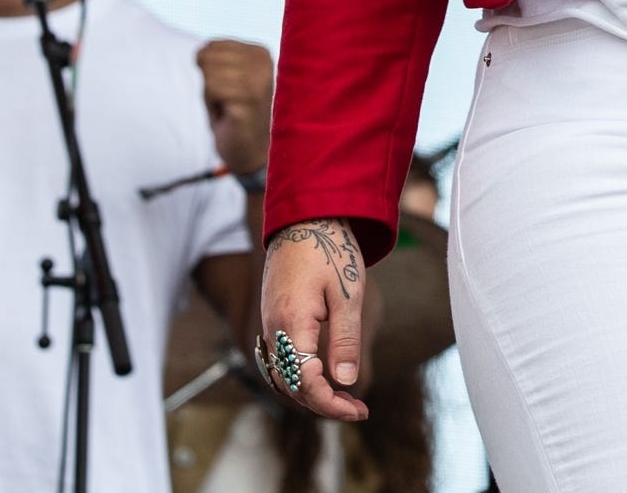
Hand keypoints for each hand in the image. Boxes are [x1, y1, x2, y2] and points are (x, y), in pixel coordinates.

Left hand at [196, 39, 272, 177]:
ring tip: (229, 108)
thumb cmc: (233, 112)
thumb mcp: (224, 76)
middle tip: (227, 101)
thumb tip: (198, 54)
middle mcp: (264, 62)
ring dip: (211, 96)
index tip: (229, 90)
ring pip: (208, 74)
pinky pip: (212, 89)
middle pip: (208, 58)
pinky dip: (213, 106)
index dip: (210, 72)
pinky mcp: (250, 100)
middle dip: (209, 83)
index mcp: (260, 52)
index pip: (211, 46)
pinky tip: (230, 116)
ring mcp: (259, 81)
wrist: (251, 152)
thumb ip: (211, 58)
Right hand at [258, 218, 369, 420]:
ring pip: (282, 376)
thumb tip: (345, 382)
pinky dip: (298, 376)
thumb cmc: (330, 249)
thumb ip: (345, 340)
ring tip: (342, 397)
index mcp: (291, 324)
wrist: (305, 215)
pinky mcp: (271, 317)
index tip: (358, 411)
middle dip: (322, 404)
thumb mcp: (348, 295)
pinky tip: (321, 374)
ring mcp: (268, 323)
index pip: (305, 383)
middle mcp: (273, 328)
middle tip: (357, 408)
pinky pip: (279, 360)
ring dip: (309, 393)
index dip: (330, 405)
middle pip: (290, 386)